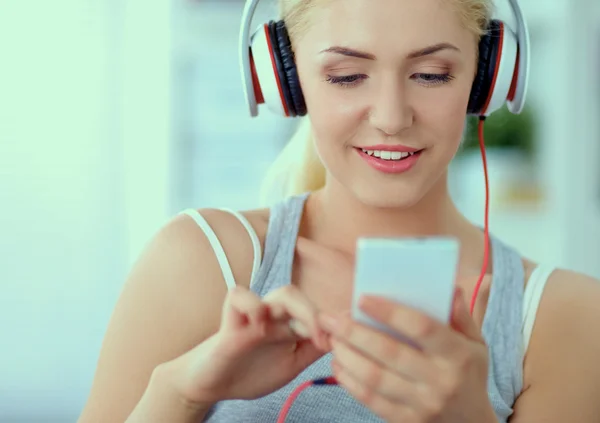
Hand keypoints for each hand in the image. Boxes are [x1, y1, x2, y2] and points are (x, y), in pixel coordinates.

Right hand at [165, 285, 329, 405]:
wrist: (214, 384)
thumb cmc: (252, 371)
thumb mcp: (291, 365)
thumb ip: (313, 350)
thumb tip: (343, 337)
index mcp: (290, 323)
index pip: (315, 309)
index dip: (331, 320)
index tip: (341, 342)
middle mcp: (275, 314)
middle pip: (303, 297)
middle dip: (316, 315)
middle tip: (321, 341)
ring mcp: (254, 315)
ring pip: (281, 293)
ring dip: (297, 309)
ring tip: (298, 335)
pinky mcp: (231, 321)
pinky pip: (239, 296)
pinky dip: (252, 305)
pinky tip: (259, 325)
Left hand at [320, 287, 495, 422]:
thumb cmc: (468, 374)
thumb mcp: (475, 343)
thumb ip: (460, 315)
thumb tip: (449, 288)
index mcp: (457, 354)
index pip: (421, 327)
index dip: (389, 312)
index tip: (362, 298)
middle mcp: (440, 380)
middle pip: (389, 352)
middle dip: (354, 332)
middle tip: (331, 318)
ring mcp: (422, 404)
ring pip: (374, 377)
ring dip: (347, 355)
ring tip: (332, 339)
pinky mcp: (406, 421)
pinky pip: (370, 400)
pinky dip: (349, 381)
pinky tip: (338, 364)